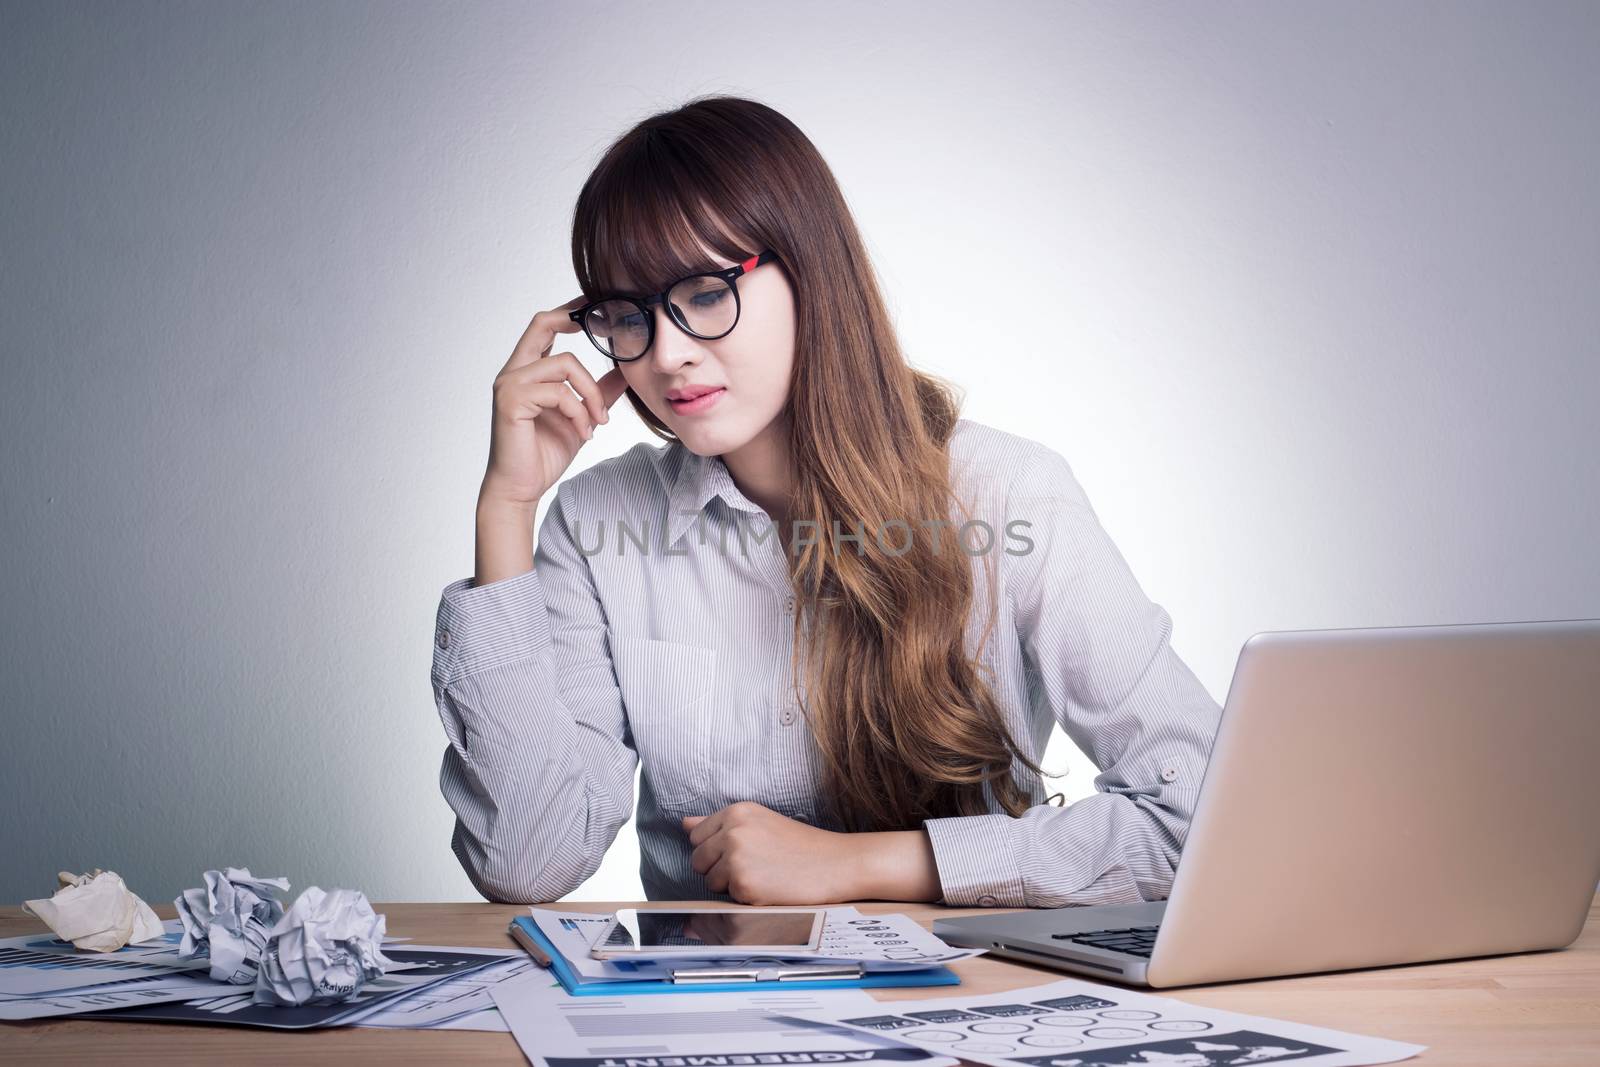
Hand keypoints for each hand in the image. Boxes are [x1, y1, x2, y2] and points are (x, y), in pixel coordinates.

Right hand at [480, 295, 630, 510]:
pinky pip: (559, 393)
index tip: (595, 304)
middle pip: (543, 324)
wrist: (520, 488)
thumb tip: (624, 373)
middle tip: (605, 322)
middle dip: (574, 318)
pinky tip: (584, 432)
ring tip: (597, 421)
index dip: (569, 311)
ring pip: (565, 364)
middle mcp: (513, 372)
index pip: (544, 326)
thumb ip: (598, 393)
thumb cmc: (543, 454)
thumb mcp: (581, 418)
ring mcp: (509, 385)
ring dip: (592, 393)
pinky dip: (580, 412)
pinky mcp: (512, 402)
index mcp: (527, 371)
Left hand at [683, 802, 861, 905]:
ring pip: (709, 881)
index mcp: (736, 812)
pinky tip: (769, 888)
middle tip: (754, 867)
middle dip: (718, 869)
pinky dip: (745, 899)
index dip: (715, 849)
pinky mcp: (743, 885)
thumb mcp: (759, 822)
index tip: (740, 852)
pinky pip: (727, 899)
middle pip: (697, 860)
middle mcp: (732, 831)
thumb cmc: (802, 845)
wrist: (836, 863)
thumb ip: (718, 823)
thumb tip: (684, 823)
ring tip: (762, 876)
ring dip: (730, 886)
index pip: (696, 835)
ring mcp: (736, 858)